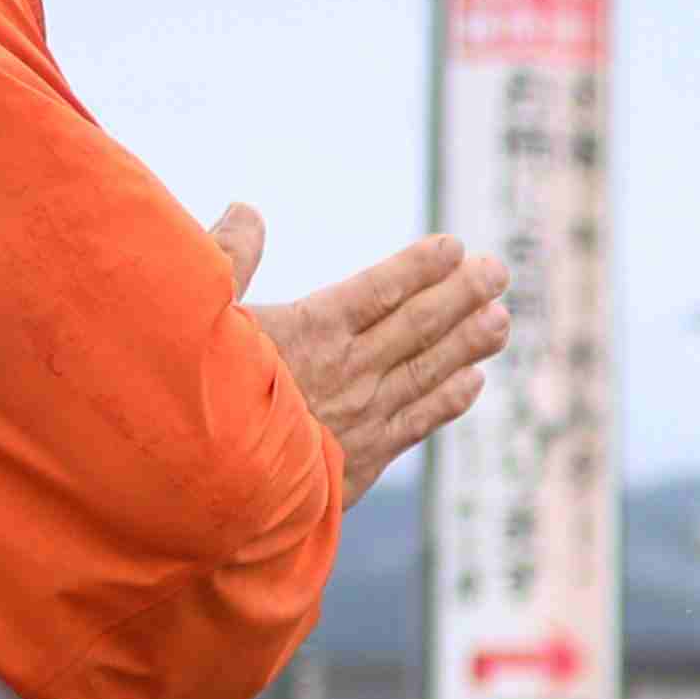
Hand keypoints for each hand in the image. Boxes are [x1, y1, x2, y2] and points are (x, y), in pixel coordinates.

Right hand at [221, 210, 509, 493]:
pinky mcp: (363, 460)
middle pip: (419, 324)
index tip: (454, 247)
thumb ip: (228, 257)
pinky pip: (419, 423)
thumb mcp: (200, 316)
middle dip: (463, 294)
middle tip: (499, 271)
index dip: (420, 266)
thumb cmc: (197, 395)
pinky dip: (449, 400)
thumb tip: (246, 209)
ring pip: (429, 371)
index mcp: (311, 329)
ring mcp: (362, 416)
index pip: (380, 288)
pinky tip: (473, 382)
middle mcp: (349, 369)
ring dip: (469, 343)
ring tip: (502, 321)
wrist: (209, 489)